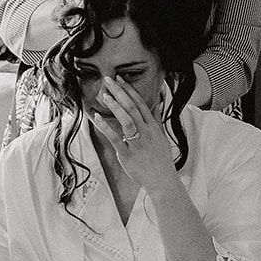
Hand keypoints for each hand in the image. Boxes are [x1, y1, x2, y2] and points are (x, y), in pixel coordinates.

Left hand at [89, 77, 176, 192]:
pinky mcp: (128, 154)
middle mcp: (146, 132)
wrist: (163, 180)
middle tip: (109, 80)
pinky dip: (106, 127)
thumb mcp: (162, 136)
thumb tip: (158, 102)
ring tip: (105, 95)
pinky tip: (97, 118)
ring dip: (115, 106)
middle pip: (132, 108)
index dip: (130, 91)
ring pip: (127, 120)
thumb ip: (157, 118)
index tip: (121, 80)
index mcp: (153, 127)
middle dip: (120, 92)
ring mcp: (137, 143)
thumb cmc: (161, 160)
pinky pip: (116, 139)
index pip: (141, 104)